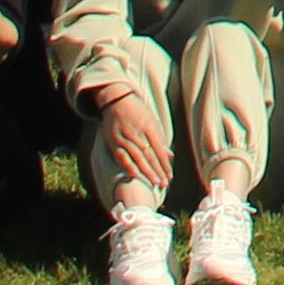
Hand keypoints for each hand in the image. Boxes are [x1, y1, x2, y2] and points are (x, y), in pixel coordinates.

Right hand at [94, 82, 170, 196]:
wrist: (117, 100)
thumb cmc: (138, 112)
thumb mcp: (152, 121)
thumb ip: (160, 139)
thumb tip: (170, 156)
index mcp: (149, 127)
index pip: (159, 150)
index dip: (165, 164)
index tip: (170, 176)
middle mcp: (137, 133)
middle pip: (150, 155)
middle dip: (158, 171)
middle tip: (164, 184)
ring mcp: (124, 137)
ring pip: (137, 157)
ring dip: (146, 171)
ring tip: (154, 183)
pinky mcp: (113, 141)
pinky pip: (121, 156)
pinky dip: (128, 166)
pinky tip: (135, 176)